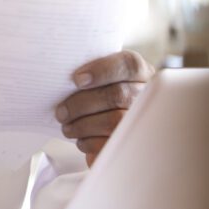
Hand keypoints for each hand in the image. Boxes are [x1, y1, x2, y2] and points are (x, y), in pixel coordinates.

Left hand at [55, 50, 154, 166]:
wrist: (108, 133)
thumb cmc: (97, 101)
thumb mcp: (97, 82)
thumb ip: (87, 75)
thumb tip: (62, 76)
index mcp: (140, 73)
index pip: (129, 64)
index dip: (103, 70)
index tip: (77, 79)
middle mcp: (147, 94)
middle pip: (117, 94)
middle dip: (82, 104)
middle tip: (61, 112)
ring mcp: (145, 120)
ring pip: (114, 120)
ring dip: (83, 125)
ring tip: (67, 127)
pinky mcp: (135, 144)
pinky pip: (112, 143)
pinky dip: (90, 142)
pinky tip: (81, 140)